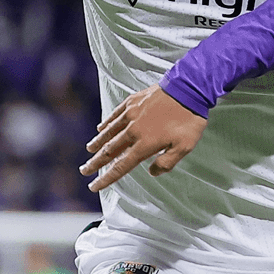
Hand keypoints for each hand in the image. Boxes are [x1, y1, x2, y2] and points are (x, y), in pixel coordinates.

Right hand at [81, 86, 206, 190]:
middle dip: (95, 163)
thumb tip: (152, 172)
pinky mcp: (133, 101)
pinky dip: (106, 124)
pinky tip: (100, 128)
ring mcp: (131, 114)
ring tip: (89, 151)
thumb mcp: (184, 146)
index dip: (106, 178)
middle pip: (109, 151)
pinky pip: (115, 115)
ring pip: (109, 132)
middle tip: (84, 170)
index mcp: (145, 144)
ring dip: (98, 143)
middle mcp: (133, 130)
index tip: (94, 186)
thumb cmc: (189, 119)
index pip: (121, 166)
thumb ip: (167, 162)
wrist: (189, 88)